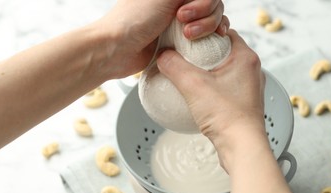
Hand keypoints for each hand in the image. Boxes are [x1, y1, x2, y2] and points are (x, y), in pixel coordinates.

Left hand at [92, 0, 228, 77]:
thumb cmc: (134, 20)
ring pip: (212, 19)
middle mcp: (179, 3)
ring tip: (189, 37)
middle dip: (206, 15)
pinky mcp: (182, 41)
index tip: (184, 13)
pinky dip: (212, 36)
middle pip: (213, 4)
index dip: (204, 2)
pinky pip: (207, 36)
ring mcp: (182, 22)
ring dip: (208, 27)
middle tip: (184, 26)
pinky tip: (214, 39)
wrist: (117, 50)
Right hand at [156, 29, 264, 146]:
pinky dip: (211, 87)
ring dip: (206, 71)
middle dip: (203, 52)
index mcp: (246, 57)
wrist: (242, 147)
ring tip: (188, 76)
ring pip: (223, 70)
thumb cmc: (228, 116)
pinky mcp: (243, 103)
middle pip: (223, 51)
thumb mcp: (193, 85)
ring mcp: (248, 88)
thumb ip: (174, 66)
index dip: (204, 33)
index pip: (223, 32)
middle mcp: (251, 70)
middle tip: (185, 56)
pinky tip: (196, 96)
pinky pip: (224, 87)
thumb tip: (163, 56)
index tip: (188, 39)